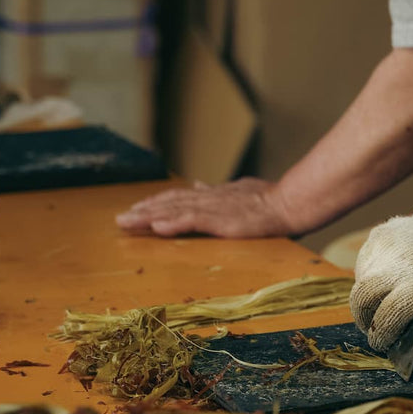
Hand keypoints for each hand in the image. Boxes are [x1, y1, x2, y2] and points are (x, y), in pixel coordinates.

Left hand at [115, 178, 295, 237]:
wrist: (292, 203)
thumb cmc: (273, 201)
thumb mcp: (242, 192)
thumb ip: (219, 192)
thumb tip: (199, 185)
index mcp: (214, 195)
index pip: (179, 197)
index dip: (157, 203)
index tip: (138, 209)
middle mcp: (209, 198)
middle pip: (169, 203)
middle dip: (143, 211)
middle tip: (120, 219)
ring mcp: (215, 208)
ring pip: (174, 210)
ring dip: (149, 217)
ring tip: (127, 223)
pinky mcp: (222, 220)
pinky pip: (192, 221)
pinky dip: (173, 223)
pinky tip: (156, 227)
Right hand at [350, 186, 412, 350]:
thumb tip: (392, 343)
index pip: (385, 318)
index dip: (380, 336)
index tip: (382, 343)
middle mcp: (398, 263)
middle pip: (361, 297)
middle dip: (363, 318)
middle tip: (372, 327)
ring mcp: (385, 245)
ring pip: (361, 280)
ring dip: (368, 298)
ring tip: (386, 299)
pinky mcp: (378, 234)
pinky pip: (365, 263)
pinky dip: (371, 277)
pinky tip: (389, 278)